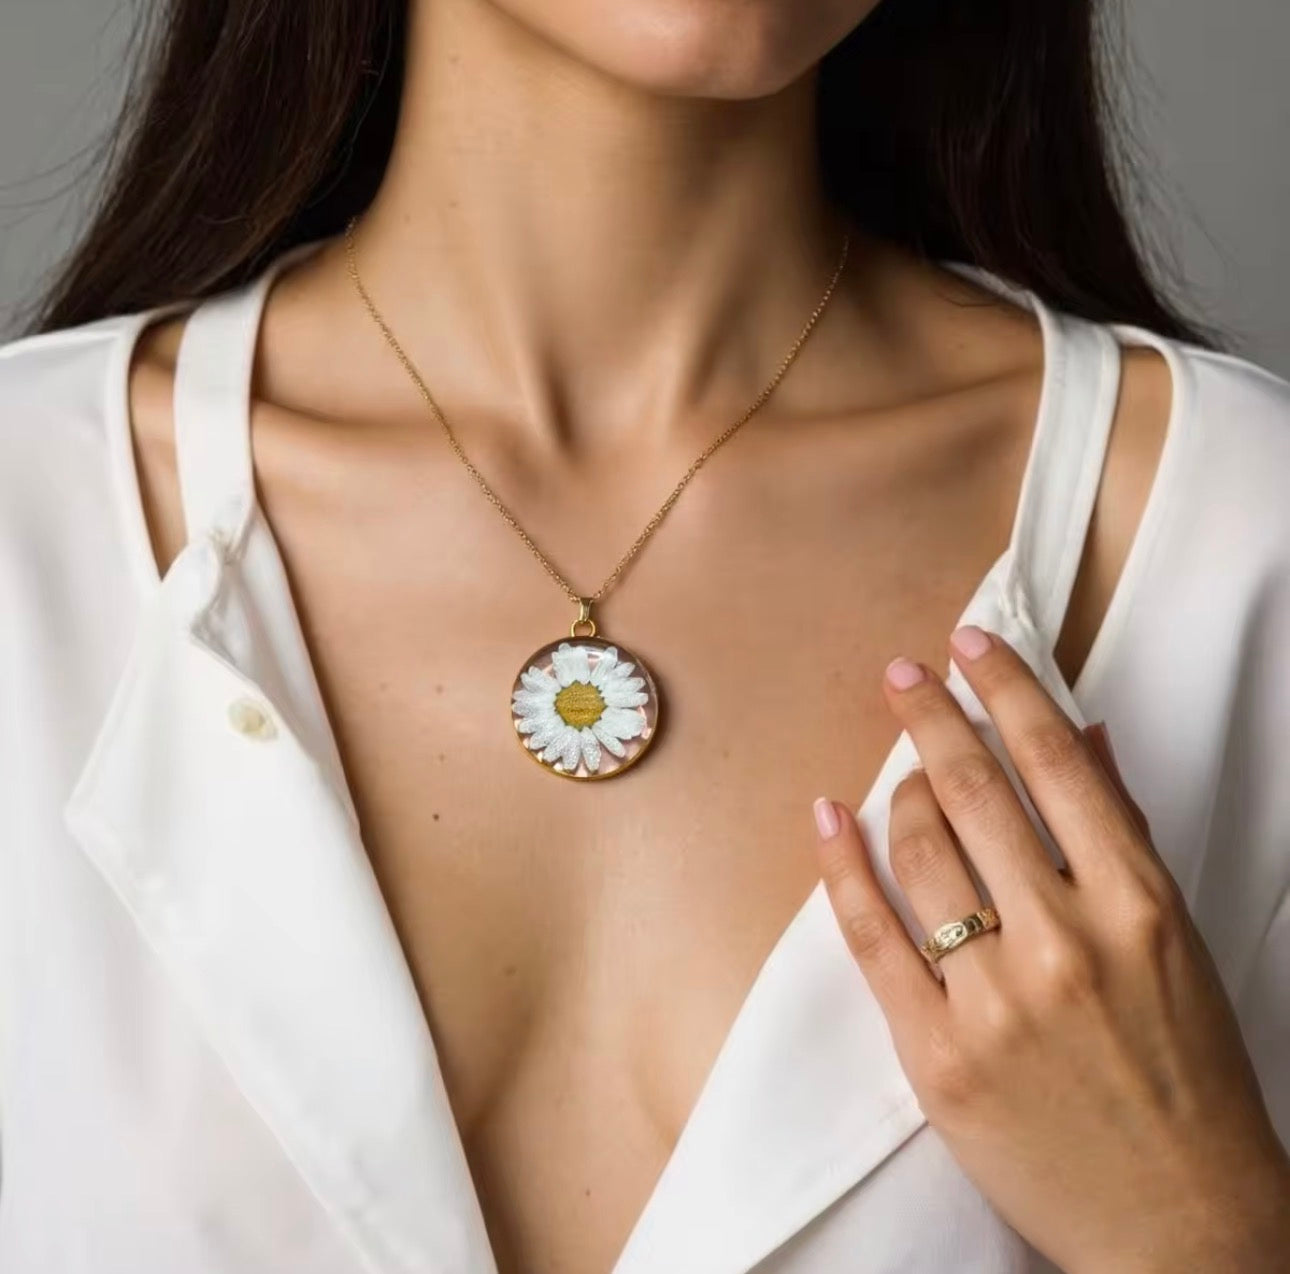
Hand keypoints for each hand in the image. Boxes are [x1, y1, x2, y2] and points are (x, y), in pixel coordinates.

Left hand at [812, 625, 1289, 1273]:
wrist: (1179, 1226)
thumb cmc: (1188, 1078)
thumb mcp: (1177, 944)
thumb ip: (1122, 834)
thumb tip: (1081, 734)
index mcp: (1138, 905)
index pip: (1055, 762)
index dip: (1005, 689)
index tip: (969, 643)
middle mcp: (1066, 941)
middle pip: (974, 792)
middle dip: (929, 715)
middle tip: (901, 675)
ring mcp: (994, 999)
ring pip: (919, 851)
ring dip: (900, 790)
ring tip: (902, 769)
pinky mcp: (936, 1053)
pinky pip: (870, 935)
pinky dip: (842, 866)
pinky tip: (828, 817)